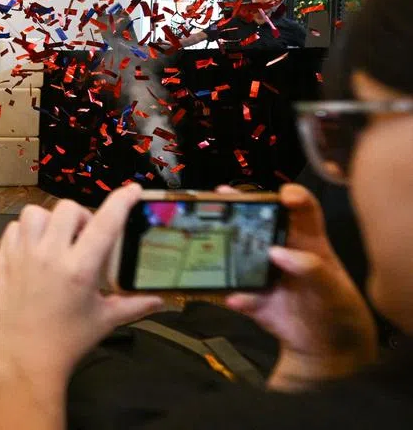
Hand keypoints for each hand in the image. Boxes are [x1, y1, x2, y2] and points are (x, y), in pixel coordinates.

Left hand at [0, 184, 163, 383]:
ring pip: (34, 212)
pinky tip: (36, 248)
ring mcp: (23, 256)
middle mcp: (50, 256)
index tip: (132, 190)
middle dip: (81, 216)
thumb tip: (160, 299)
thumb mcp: (105, 321)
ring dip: (50, 220)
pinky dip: (26, 232)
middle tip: (84, 237)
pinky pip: (13, 229)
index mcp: (80, 270)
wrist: (26, 360)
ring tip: (57, 239)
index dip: (121, 201)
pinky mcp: (3, 261)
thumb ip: (134, 305)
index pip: (105, 223)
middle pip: (67, 209)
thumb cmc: (68, 341)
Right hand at [225, 183, 377, 390]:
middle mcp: (282, 252)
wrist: (328, 349)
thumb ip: (312, 270)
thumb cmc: (339, 310)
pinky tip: (235, 298)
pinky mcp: (254, 299)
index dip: (294, 197)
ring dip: (222, 244)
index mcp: (308, 242)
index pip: (303, 211)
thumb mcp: (335, 290)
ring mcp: (264, 274)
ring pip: (239, 253)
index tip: (284, 196)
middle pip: (259, 222)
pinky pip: (238, 294)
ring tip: (207, 236)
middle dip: (238, 205)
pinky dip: (235, 296)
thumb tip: (276, 252)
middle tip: (220, 196)